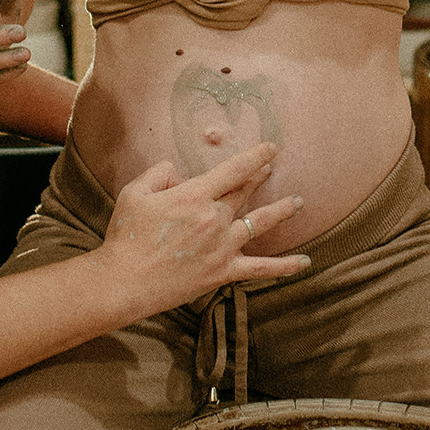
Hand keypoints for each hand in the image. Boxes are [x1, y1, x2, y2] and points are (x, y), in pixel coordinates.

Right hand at [96, 143, 308, 313]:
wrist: (124, 282)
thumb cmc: (126, 237)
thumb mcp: (135, 192)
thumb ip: (160, 173)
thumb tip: (178, 171)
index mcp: (195, 195)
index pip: (233, 170)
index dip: (256, 156)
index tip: (271, 148)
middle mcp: (215, 218)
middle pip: (245, 192)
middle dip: (260, 176)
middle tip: (272, 167)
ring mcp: (223, 246)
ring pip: (260, 223)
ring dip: (281, 210)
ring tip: (298, 202)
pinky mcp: (223, 271)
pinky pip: (261, 268)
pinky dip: (284, 267)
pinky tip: (304, 262)